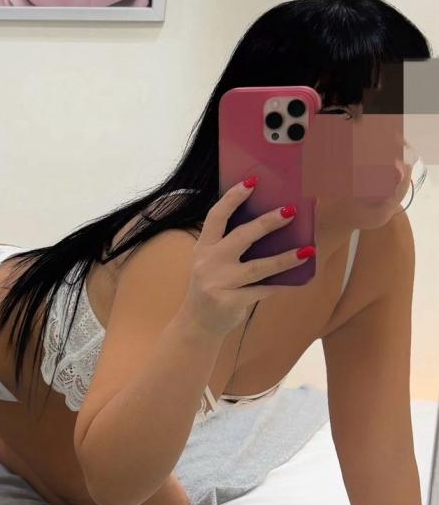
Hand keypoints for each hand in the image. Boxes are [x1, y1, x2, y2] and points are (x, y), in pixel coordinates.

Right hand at [182, 178, 312, 334]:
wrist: (197, 323)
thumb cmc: (212, 285)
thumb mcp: (211, 261)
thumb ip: (229, 245)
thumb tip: (269, 223)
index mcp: (203, 246)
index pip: (216, 216)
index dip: (233, 198)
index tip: (252, 182)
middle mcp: (208, 262)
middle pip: (241, 237)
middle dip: (267, 222)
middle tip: (290, 211)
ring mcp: (218, 283)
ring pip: (257, 267)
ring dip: (285, 258)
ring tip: (307, 250)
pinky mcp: (229, 301)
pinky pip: (261, 291)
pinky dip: (280, 285)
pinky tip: (297, 280)